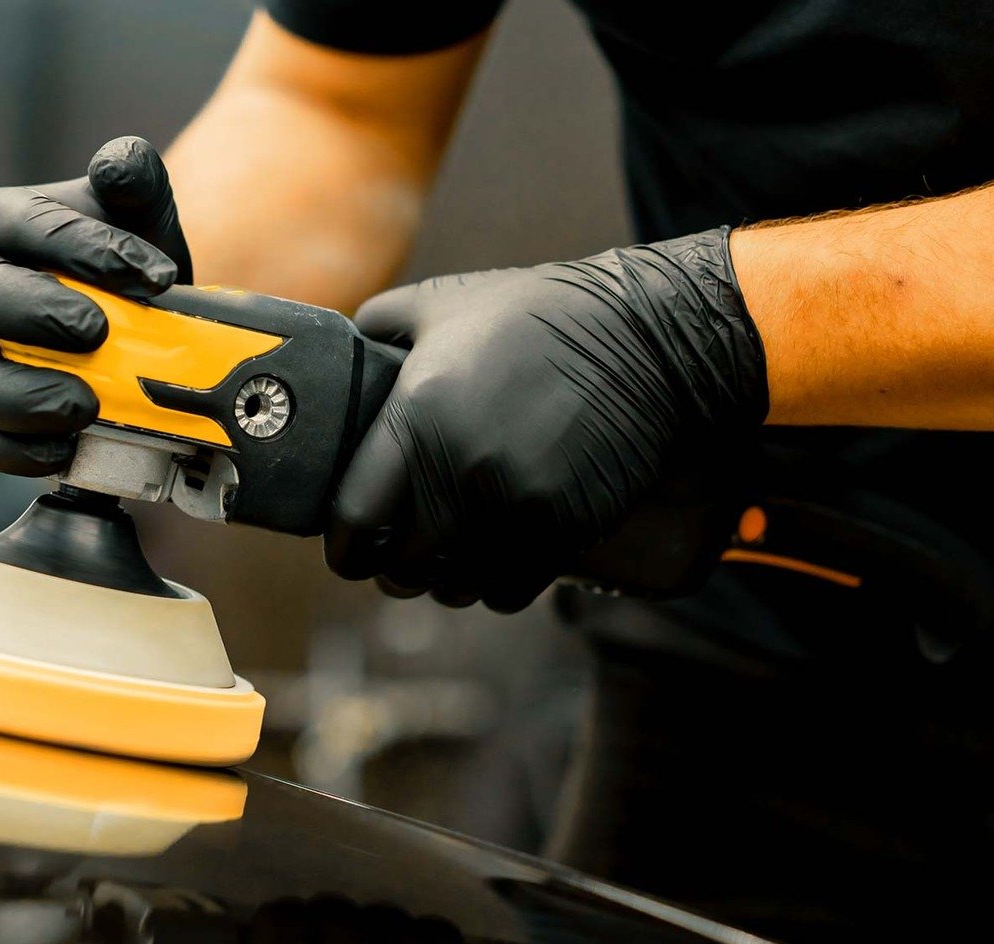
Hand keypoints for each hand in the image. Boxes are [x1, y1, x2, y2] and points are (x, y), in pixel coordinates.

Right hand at [0, 136, 189, 475]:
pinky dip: (14, 450)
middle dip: (36, 315)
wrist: (101, 316)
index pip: (31, 226)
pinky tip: (64, 450)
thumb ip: (133, 176)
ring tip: (85, 407)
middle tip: (99, 334)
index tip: (158, 277)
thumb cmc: (111, 260)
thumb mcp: (132, 209)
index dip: (91, 250)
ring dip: (23, 399)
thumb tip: (120, 163)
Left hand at [325, 229, 767, 611]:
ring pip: (454, 587)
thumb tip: (345, 351)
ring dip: (447, 581)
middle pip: (402, 564)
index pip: (354, 518)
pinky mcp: (562, 530)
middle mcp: (459, 468)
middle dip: (396, 567)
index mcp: (417, 416)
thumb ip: (381, 325)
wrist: (649, 340)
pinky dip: (496, 587)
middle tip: (404, 554)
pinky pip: (507, 592)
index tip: (351, 548)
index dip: (345, 546)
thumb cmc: (541, 315)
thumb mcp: (446, 302)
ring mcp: (513, 505)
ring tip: (451, 558)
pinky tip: (497, 562)